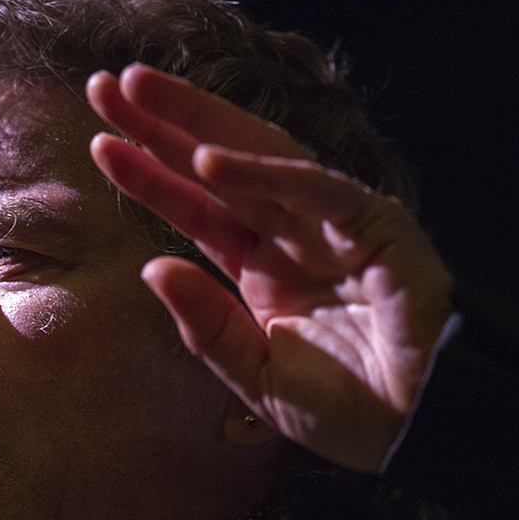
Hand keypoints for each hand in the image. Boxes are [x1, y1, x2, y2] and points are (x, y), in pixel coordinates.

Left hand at [86, 64, 453, 471]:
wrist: (420, 433)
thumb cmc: (344, 408)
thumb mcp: (255, 374)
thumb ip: (206, 326)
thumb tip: (152, 268)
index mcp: (259, 265)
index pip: (194, 206)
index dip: (148, 173)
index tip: (99, 143)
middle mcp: (289, 233)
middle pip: (216, 164)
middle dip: (162, 123)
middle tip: (104, 86)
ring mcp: (331, 224)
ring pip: (259, 156)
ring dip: (199, 120)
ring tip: (140, 90)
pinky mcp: (376, 227)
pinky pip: (317, 191)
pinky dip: (266, 175)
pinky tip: (210, 161)